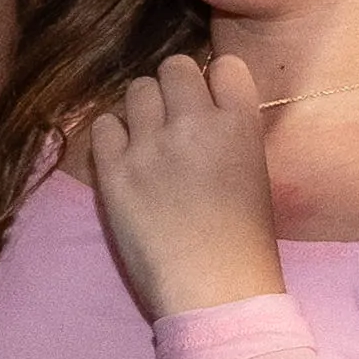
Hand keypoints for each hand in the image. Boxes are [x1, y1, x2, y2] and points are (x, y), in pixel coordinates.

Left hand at [78, 52, 288, 321]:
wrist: (215, 293)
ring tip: (147, 141)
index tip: (209, 103)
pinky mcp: (114, 170)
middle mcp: (194, 123)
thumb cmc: (245, 244)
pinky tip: (124, 159)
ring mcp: (150, 145)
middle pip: (173, 67)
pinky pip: (103, 125)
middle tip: (172, 120)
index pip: (224, 65)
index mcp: (240, 124)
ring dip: (143, 110)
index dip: (214, 82)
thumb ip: (230, 132)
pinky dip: (112, 137)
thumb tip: (203, 109)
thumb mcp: (254, 172)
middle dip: (173, 89)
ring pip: (137, 90)